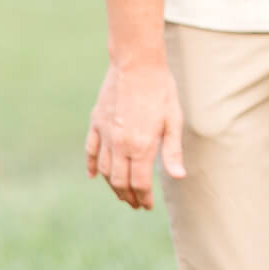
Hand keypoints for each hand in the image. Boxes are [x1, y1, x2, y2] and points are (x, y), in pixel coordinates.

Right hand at [85, 59, 185, 210]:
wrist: (136, 64)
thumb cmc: (161, 91)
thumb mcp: (174, 121)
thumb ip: (172, 151)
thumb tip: (177, 177)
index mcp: (141, 146)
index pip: (139, 183)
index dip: (144, 198)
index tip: (148, 205)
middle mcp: (120, 144)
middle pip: (120, 181)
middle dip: (128, 197)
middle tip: (136, 204)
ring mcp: (105, 134)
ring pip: (104, 170)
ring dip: (112, 185)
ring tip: (122, 194)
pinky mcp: (96, 122)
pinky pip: (90, 150)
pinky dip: (91, 166)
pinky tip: (94, 176)